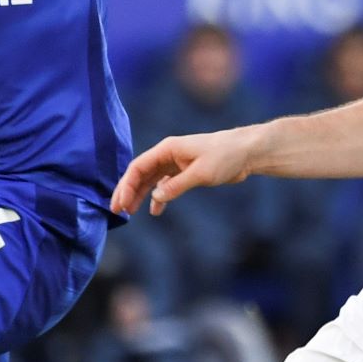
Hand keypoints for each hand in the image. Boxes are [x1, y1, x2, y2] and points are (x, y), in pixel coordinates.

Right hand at [111, 129, 259, 215]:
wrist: (245, 152)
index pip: (138, 167)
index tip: (120, 203)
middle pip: (140, 174)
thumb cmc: (224, 156)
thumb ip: (176, 186)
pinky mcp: (185, 172)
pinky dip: (159, 197)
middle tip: (117, 210)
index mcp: (167, 149)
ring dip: (140, 195)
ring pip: (151, 180)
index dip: (126, 185)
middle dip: (128, 191)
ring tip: (130, 213)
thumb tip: (155, 198)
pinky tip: (156, 210)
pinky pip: (166, 185)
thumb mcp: (200, 173)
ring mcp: (176, 163)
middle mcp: (168, 155)